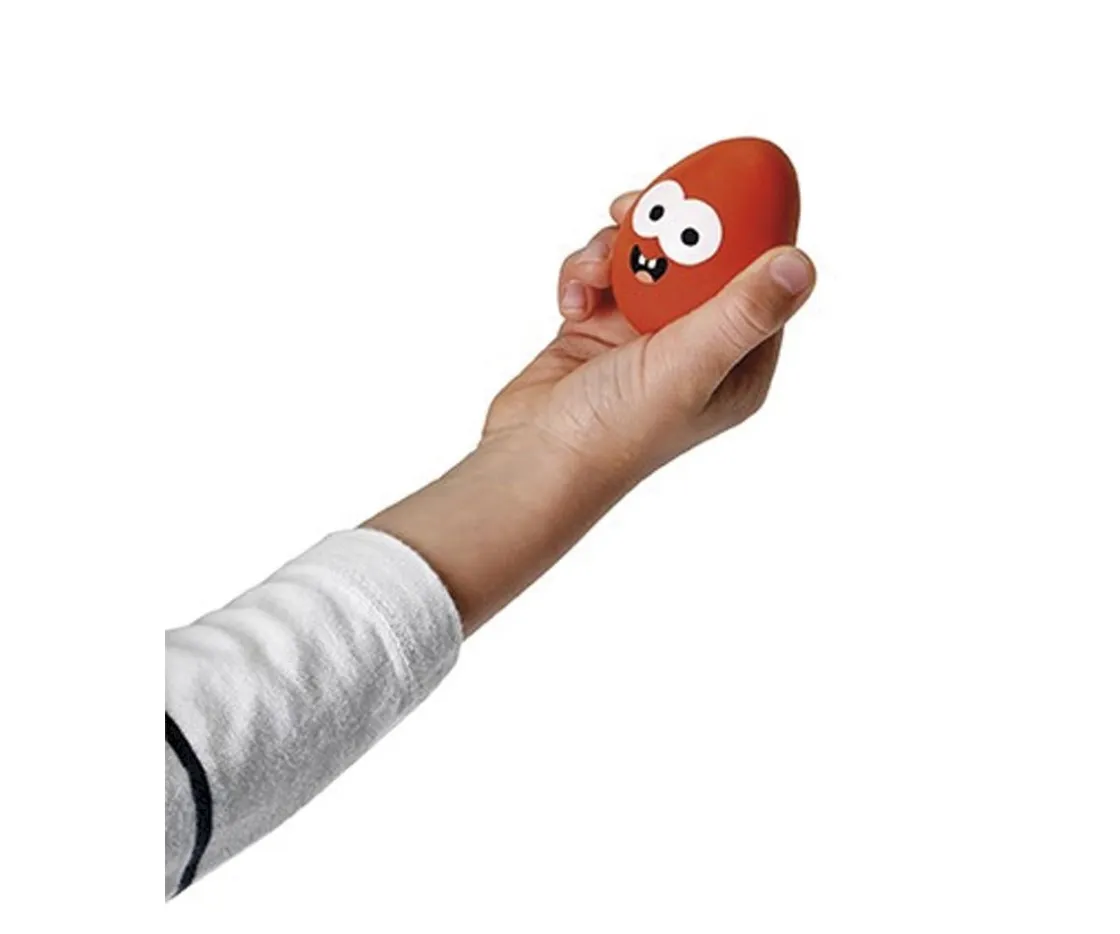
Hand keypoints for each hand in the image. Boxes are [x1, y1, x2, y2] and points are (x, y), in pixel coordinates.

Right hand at [368, 192, 816, 634]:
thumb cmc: (613, 431)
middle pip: (698, 256)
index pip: (758, 276)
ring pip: (643, 256)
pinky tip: (571, 300)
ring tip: (594, 269)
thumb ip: (742, 312)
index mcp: (736, 361)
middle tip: (641, 204)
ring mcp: (644, 336)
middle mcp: (696, 345)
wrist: (532, 460)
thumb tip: (802, 263)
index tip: (726, 180)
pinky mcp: (598, 329)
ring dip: (614, 251)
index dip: (745, 225)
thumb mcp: (688, 366)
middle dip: (669, 226)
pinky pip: (601, 272)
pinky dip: (583, 274)